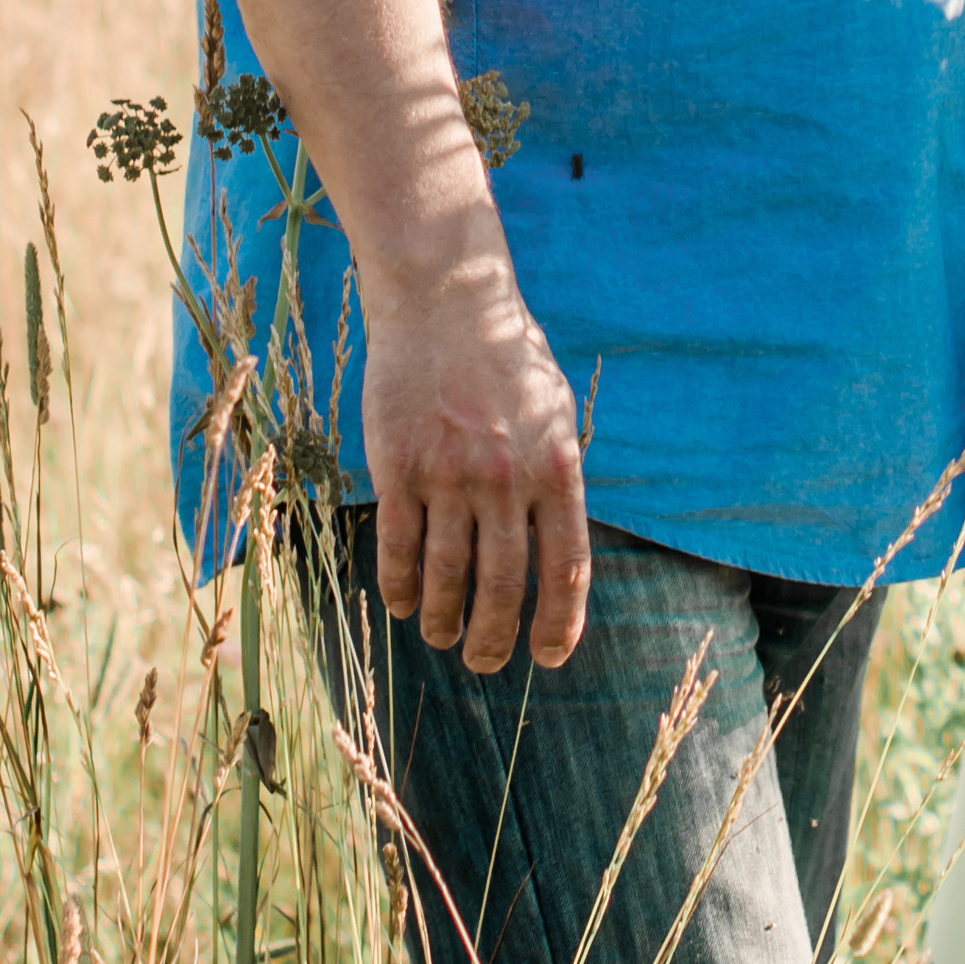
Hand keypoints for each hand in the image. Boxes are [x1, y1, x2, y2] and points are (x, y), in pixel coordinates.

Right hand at [360, 241, 590, 674]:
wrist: (444, 301)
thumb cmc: (506, 357)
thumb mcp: (556, 411)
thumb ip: (555, 475)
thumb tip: (554, 543)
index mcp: (557, 467)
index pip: (567, 565)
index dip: (559, 621)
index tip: (549, 656)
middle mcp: (506, 478)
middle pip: (503, 584)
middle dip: (494, 636)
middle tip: (486, 662)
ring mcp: (449, 474)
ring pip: (446, 575)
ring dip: (444, 619)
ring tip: (441, 637)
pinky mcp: (398, 466)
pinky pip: (398, 545)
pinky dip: (398, 585)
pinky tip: (400, 605)